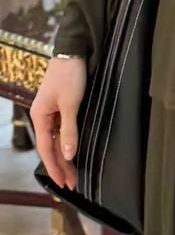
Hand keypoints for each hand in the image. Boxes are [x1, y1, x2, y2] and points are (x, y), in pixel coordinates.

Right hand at [30, 56, 86, 189]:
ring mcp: (51, 111)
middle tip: (72, 184)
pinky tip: (72, 151)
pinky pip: (61, 130)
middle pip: (50, 146)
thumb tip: (67, 154)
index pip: (45, 148)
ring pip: (56, 140)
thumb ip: (69, 130)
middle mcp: (43, 116)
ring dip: (64, 156)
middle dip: (61, 165)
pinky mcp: (61, 106)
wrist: (74, 51)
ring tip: (74, 173)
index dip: (54, 167)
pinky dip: (66, 143)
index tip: (63, 183)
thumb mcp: (71, 104)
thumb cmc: (70, 75)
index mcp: (40, 116)